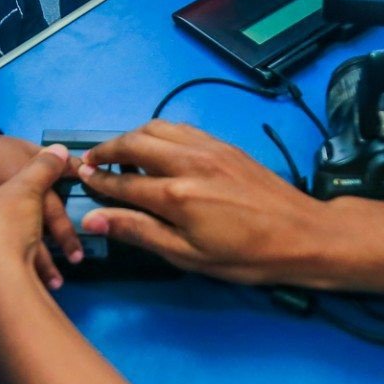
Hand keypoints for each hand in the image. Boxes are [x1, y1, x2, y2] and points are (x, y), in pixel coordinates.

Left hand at [0, 134, 81, 287]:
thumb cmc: (3, 226)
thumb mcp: (27, 189)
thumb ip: (43, 168)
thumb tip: (59, 149)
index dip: (0, 194)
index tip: (23, 203)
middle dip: (15, 236)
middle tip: (39, 242)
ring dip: (18, 263)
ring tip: (49, 277)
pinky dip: (9, 280)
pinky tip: (27, 286)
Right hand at [76, 121, 339, 285]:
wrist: (302, 234)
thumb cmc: (246, 256)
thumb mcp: (188, 255)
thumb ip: (140, 232)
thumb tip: (94, 220)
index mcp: (177, 195)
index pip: (123, 182)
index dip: (98, 182)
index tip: (81, 181)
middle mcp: (189, 162)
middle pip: (133, 143)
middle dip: (106, 151)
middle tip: (91, 163)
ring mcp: (208, 148)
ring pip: (156, 127)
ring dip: (131, 136)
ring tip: (119, 153)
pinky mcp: (223, 144)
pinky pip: (181, 127)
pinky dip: (158, 132)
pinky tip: (155, 146)